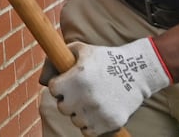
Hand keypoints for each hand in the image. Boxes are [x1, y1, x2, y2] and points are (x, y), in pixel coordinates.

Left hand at [43, 38, 170, 136]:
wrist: (137, 72)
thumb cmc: (105, 58)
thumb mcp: (80, 50)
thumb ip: (56, 59)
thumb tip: (41, 79)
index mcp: (78, 76)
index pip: (52, 88)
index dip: (59, 85)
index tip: (67, 82)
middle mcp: (87, 96)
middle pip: (62, 107)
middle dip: (68, 99)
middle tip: (79, 92)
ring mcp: (99, 112)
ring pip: (75, 120)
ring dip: (79, 112)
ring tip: (90, 100)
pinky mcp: (110, 123)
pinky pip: (88, 131)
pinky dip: (90, 124)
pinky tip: (96, 112)